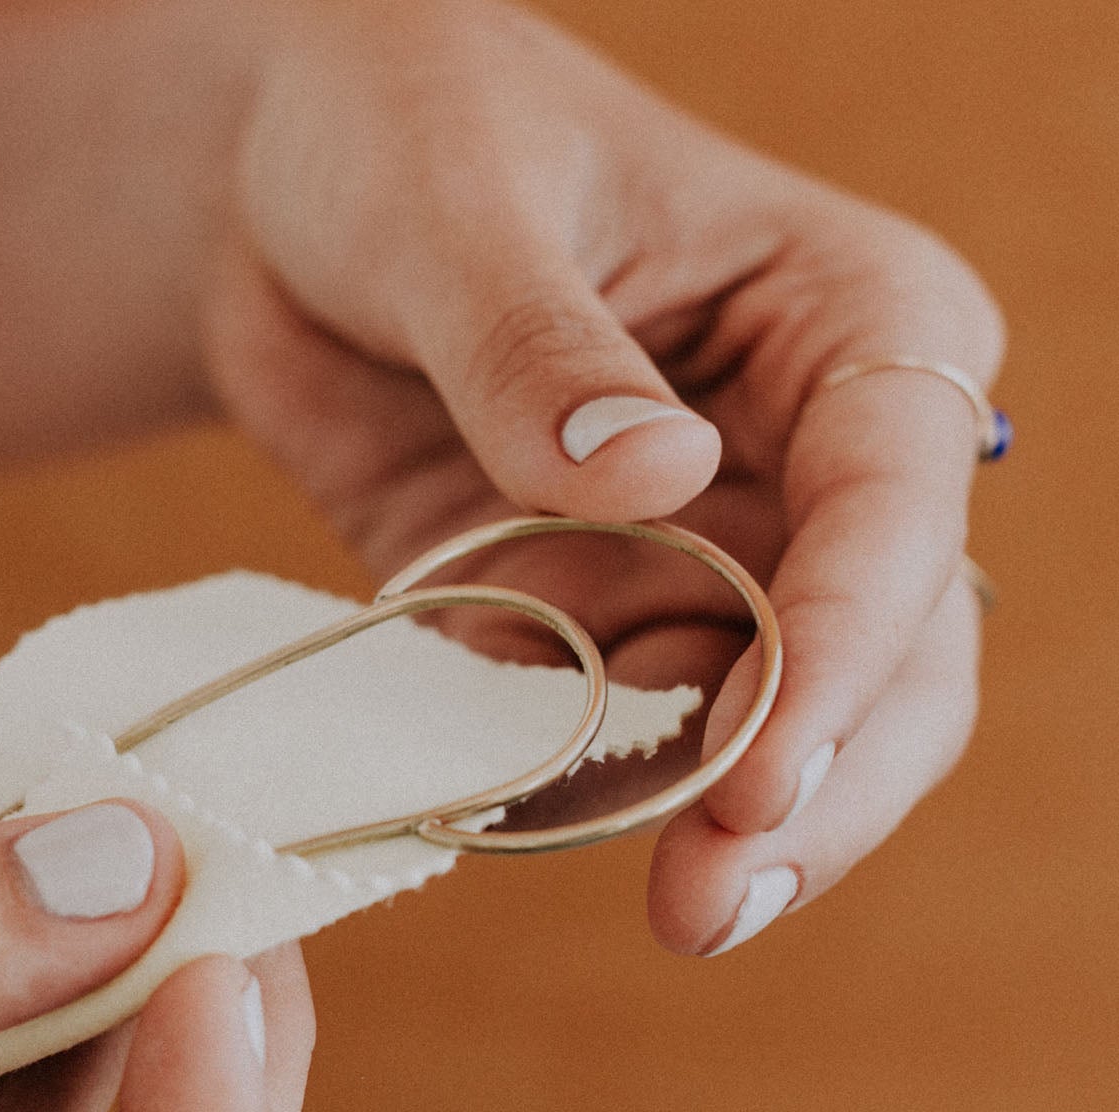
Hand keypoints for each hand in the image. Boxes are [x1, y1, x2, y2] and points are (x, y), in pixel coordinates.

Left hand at [204, 0, 1002, 953]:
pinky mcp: (582, 607)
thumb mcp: (460, 205)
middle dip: (814, 788)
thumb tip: (652, 480)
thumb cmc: (403, 130)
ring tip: (672, 912)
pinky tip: (532, 836)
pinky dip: (583, 792)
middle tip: (717, 904)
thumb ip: (538, 348)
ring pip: (757, 722)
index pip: (897, 504)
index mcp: (843, 322)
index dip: (849, 652)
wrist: (281, 197)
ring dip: (710, 825)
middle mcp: (795, 456)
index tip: (759, 773)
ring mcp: (694, 548)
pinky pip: (606, 725)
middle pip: (882, 658)